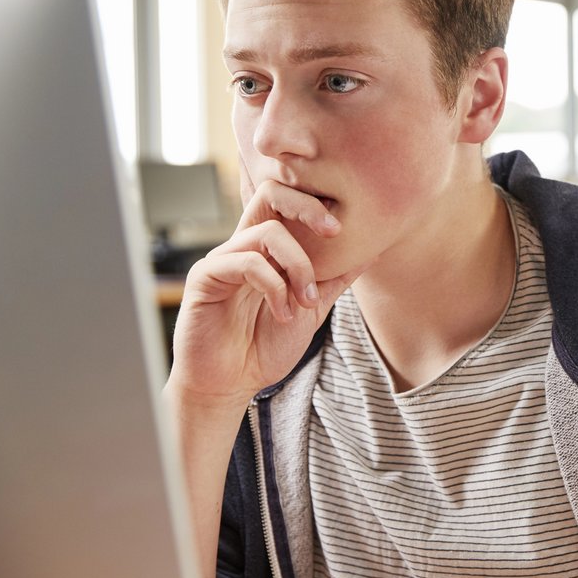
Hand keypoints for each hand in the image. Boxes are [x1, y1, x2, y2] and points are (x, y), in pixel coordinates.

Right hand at [167, 179, 370, 408]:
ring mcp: (223, 258)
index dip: (316, 201)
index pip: (287, 200)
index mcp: (268, 249)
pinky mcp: (205, 277)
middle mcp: (244, 245)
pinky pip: (244, 262)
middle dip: (308, 207)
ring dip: (298, 266)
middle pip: (271, 193)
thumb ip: (336, 278)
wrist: (231, 384)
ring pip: (266, 231)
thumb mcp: (312, 308)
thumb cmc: (265, 345)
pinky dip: (273, 286)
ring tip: (306, 301)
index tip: (346, 226)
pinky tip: (284, 314)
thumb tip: (373, 251)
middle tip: (336, 232)